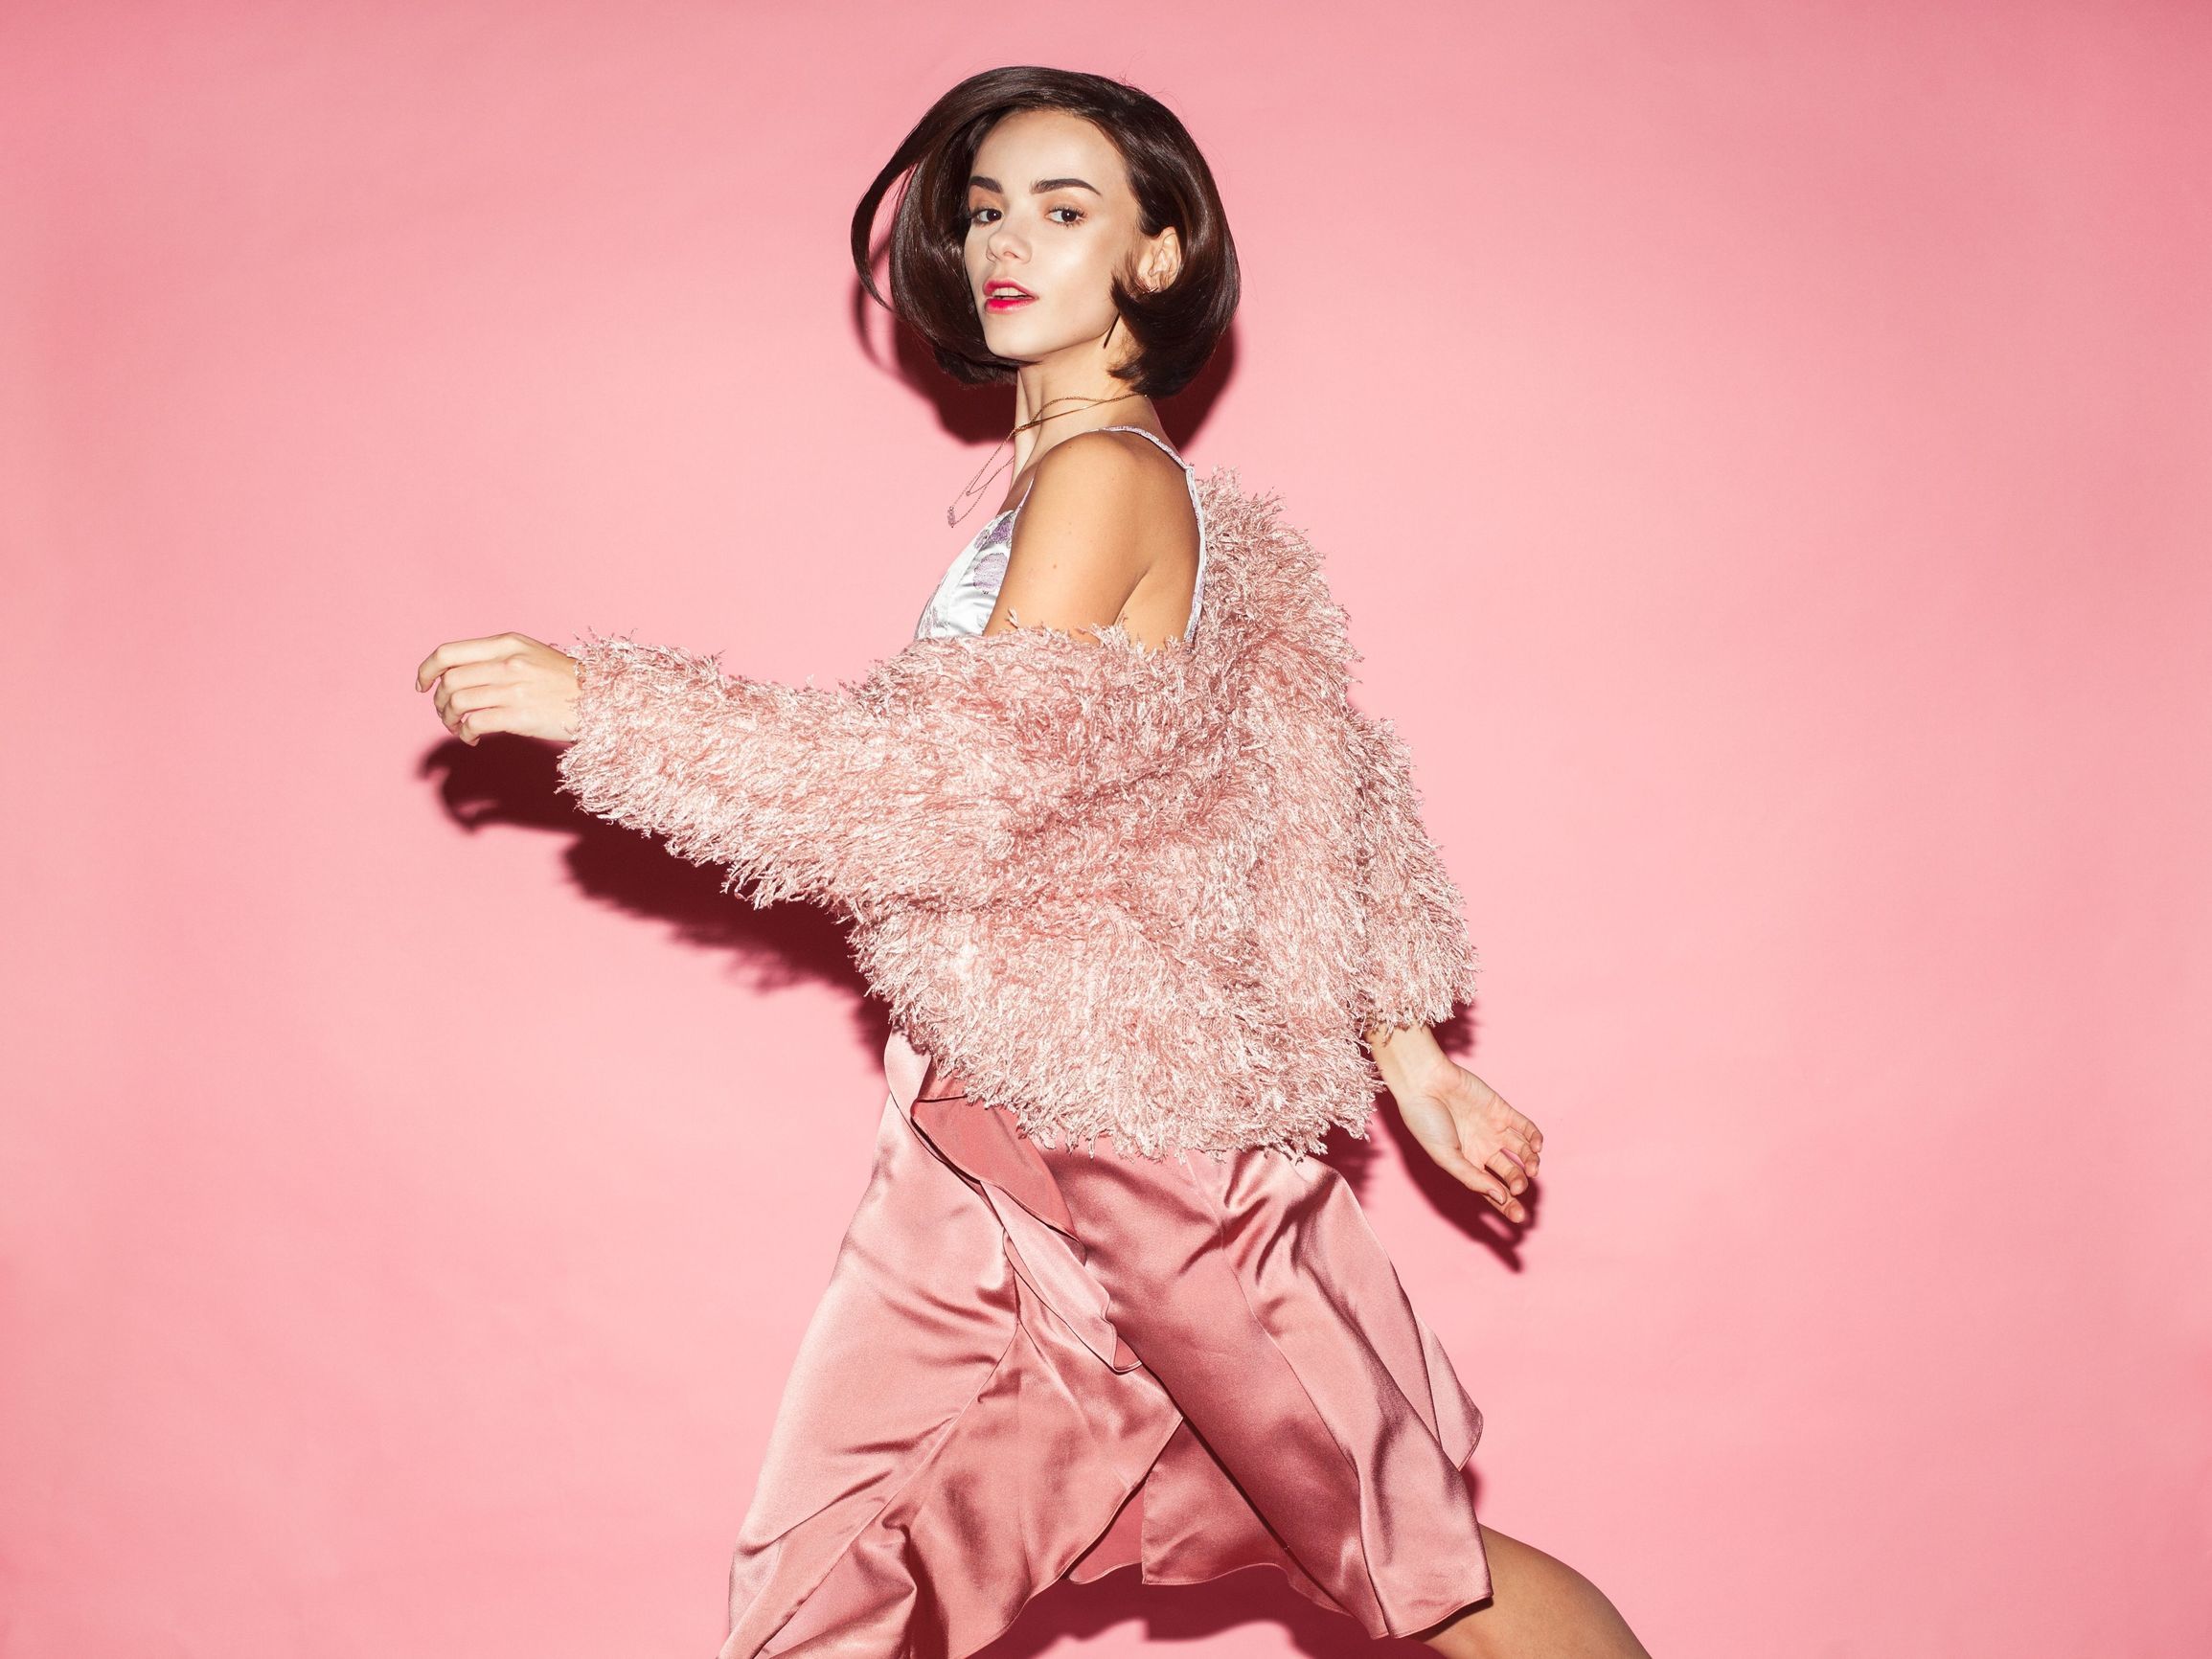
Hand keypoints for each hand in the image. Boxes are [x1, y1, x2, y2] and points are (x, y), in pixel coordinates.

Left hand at [414, 631, 580, 744]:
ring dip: (449, 719)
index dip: (427, 669)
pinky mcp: (520, 716)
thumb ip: (496, 657)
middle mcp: (508, 663)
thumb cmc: (565, 681)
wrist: (602, 699)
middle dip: (438, 701)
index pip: (449, 653)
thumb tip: (457, 674)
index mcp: (507, 643)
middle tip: (445, 713)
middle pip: (449, 681)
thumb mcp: (530, 653)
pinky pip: (475, 724)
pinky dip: (465, 733)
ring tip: (458, 727)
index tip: (422, 685)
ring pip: (457, 703)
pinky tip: (472, 738)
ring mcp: (514, 689)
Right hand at [1371, 1026, 1542, 1221]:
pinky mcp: (1501, 1110)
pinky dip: (1534, 1138)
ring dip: (1530, 1162)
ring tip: (1530, 1168)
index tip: (1519, 1218)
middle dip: (1518, 1184)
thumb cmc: (1426, 1121)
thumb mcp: (1446, 1157)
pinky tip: (1535, 1147)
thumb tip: (1501, 1198)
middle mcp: (1482, 1148)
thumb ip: (1473, 1178)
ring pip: (1521, 1152)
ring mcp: (1493, 1129)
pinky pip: (1525, 1127)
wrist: (1424, 1083)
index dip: (1506, 1205)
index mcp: (1466, 1163)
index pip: (1492, 1190)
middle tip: (1519, 1187)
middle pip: (1510, 1174)